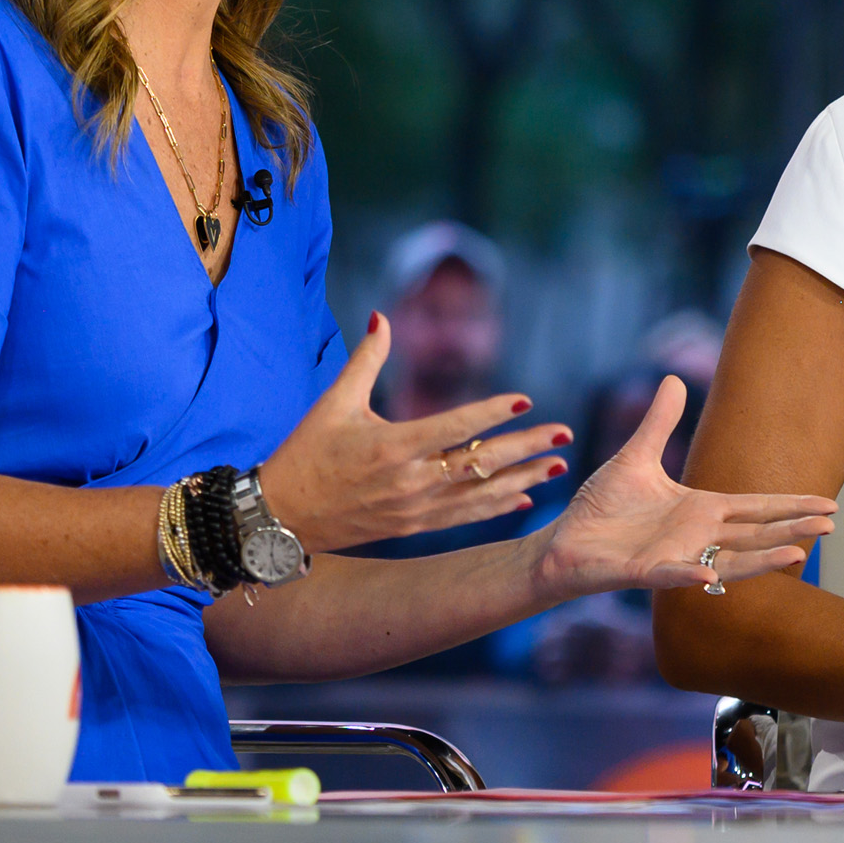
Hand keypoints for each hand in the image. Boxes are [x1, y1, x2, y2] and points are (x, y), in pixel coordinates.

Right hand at [257, 315, 570, 552]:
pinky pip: (464, 518)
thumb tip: (381, 315)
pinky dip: (496, 508)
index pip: (455, 426)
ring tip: (557, 467)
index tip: (526, 400)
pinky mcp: (413, 528)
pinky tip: (524, 498)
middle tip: (563, 434)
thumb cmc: (306, 452)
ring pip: (481, 495)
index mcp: (392, 446)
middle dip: (526, 447)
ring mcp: (414, 509)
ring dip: (523, 480)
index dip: (492, 413)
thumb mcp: (334, 403)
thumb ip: (366, 359)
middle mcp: (410, 481)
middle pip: (480, 462)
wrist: (280, 515)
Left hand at [529, 376, 835, 601]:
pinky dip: (692, 573)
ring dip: (762, 560)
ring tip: (796, 554)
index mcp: (700, 509)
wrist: (563, 542)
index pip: (756, 508)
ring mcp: (675, 556)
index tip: (829, 505)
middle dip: (792, 529)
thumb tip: (674, 378)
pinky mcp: (644, 573)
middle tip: (832, 527)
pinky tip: (710, 572)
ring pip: (729, 561)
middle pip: (755, 534)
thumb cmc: (601, 507)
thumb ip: (660, 423)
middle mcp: (696, 536)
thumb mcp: (636, 457)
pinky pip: (672, 574)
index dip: (790, 505)